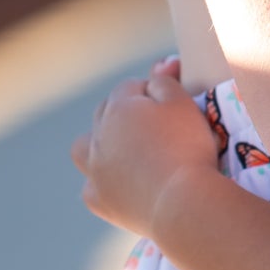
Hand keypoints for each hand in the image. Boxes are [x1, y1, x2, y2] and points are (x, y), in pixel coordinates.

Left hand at [71, 71, 220, 237]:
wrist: (182, 202)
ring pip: (82, 148)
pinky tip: (122, 186)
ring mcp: (94, 170)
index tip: (172, 105)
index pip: (130, 88)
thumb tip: (157, 67)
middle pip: (104, 114)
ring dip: (97, 144)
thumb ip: (166, 81)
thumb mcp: (184, 104)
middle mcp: (99, 136)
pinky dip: (104, 183)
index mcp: (119, 108)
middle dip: (124, 114)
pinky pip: (92, 186)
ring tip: (121, 152)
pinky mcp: (99, 200)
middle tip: (155, 128)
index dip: (152, 93)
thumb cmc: (188, 147)